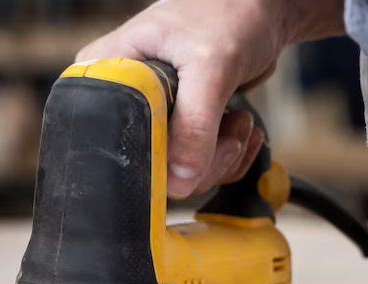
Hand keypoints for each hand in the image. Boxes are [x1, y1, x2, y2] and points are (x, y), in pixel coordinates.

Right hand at [77, 0, 344, 197]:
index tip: (192, 148)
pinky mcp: (180, 131)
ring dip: (222, 156)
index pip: (111, 141)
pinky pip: (199, 168)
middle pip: (150, 167)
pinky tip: (239, 128)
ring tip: (237, 122)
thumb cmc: (226, 12)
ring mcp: (154, 121)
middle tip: (227, 130)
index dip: (153, 159)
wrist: (260, 9)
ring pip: (179, 173)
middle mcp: (124, 103)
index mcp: (108, 79)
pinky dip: (229, 155)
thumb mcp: (209, 66)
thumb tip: (180, 181)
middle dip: (200, 160)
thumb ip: (194, 124)